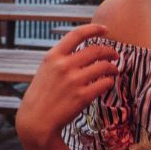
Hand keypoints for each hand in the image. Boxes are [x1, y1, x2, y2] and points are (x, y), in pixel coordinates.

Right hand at [14, 25, 119, 147]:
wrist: (35, 120)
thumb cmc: (41, 96)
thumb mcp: (45, 70)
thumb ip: (61, 59)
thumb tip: (82, 50)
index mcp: (53, 56)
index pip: (76, 34)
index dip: (93, 29)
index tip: (104, 30)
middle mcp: (64, 66)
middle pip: (96, 50)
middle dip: (109, 51)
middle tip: (115, 55)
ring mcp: (74, 81)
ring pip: (104, 66)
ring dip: (113, 67)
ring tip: (114, 70)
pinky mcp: (82, 96)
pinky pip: (105, 83)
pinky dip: (109, 81)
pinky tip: (107, 83)